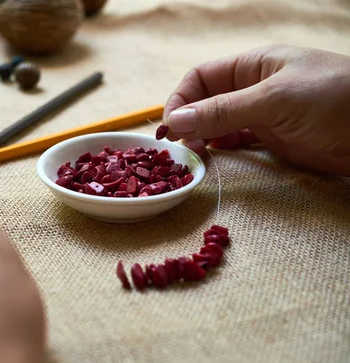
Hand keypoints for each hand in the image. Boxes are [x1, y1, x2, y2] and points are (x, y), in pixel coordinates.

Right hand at [162, 44, 349, 175]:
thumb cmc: (334, 99)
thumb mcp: (274, 100)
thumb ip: (223, 111)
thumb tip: (175, 121)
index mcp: (252, 66)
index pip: (201, 78)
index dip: (180, 99)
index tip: (170, 127)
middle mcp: (253, 88)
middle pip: (205, 102)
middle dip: (187, 121)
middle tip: (180, 146)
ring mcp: (263, 114)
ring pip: (218, 124)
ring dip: (201, 137)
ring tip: (194, 154)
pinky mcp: (273, 138)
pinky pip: (236, 141)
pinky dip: (221, 149)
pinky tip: (213, 157)